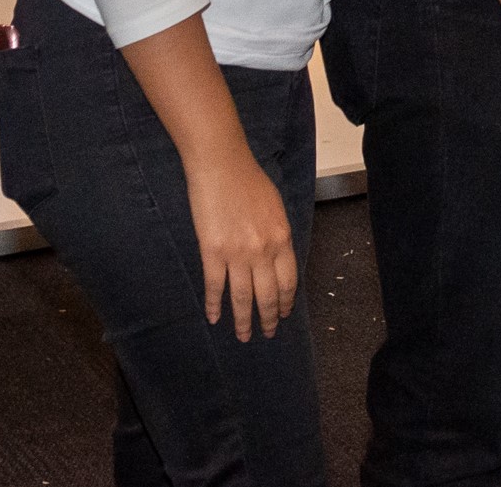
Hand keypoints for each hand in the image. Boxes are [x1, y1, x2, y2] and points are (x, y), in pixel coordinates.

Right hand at [184, 146, 297, 340]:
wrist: (222, 165)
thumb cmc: (249, 180)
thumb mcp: (276, 208)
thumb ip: (278, 235)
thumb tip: (277, 258)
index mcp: (282, 239)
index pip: (288, 281)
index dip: (286, 301)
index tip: (284, 313)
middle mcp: (263, 251)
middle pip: (268, 295)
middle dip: (269, 318)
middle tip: (267, 333)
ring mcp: (237, 254)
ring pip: (242, 298)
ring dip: (243, 320)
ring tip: (243, 336)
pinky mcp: (212, 252)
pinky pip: (215, 286)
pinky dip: (214, 305)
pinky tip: (214, 317)